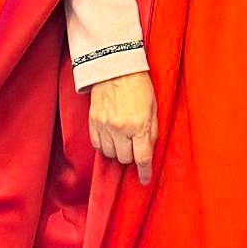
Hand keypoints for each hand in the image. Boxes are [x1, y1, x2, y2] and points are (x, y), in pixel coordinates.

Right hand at [88, 71, 157, 185]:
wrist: (116, 67)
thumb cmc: (139, 85)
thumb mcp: (153, 107)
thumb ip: (151, 131)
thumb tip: (148, 151)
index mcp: (139, 125)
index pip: (141, 158)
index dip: (144, 172)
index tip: (144, 179)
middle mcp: (121, 129)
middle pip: (124, 159)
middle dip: (131, 157)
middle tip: (134, 147)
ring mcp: (105, 126)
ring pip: (110, 154)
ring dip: (118, 151)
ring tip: (122, 140)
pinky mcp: (93, 122)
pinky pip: (98, 145)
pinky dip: (105, 146)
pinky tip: (111, 138)